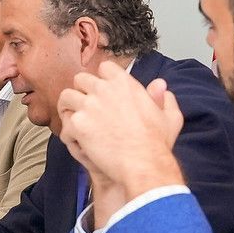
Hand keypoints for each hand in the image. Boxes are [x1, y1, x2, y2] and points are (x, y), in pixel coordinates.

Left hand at [57, 64, 186, 215]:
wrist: (144, 163)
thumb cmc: (157, 143)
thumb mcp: (169, 116)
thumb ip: (163, 98)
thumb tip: (160, 86)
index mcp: (124, 84)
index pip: (104, 68)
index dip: (102, 79)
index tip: (102, 91)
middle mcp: (104, 90)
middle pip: (80, 79)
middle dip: (81, 91)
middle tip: (84, 106)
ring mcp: (88, 106)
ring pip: (66, 97)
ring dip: (68, 108)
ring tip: (73, 121)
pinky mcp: (78, 124)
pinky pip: (64, 124)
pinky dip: (68, 134)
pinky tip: (77, 142)